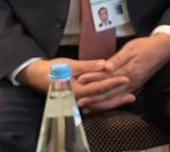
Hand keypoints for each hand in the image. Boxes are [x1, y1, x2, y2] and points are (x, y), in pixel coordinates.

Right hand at [18, 58, 133, 113]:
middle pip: (101, 100)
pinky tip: (114, 98)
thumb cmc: (52, 69)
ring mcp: (77, 102)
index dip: (113, 83)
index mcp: (76, 89)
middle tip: (133, 95)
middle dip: (117, 98)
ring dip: (113, 102)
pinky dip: (104, 101)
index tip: (125, 78)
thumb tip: (104, 65)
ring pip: (98, 104)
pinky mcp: (77, 100)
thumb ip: (88, 66)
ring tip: (128, 98)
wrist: (36, 76)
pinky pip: (93, 103)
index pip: (99, 87)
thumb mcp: (70, 64)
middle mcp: (77, 99)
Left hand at [78, 34, 169, 110]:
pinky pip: (119, 97)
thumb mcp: (132, 49)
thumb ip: (118, 59)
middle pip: (109, 92)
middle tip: (79, 102)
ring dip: (100, 103)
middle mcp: (130, 82)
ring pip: (114, 98)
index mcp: (128, 71)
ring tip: (86, 107)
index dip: (93, 79)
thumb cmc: (146, 46)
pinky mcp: (134, 86)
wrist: (162, 50)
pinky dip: (109, 102)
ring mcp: (132, 86)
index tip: (80, 81)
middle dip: (94, 98)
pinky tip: (101, 105)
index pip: (107, 77)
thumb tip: (106, 67)